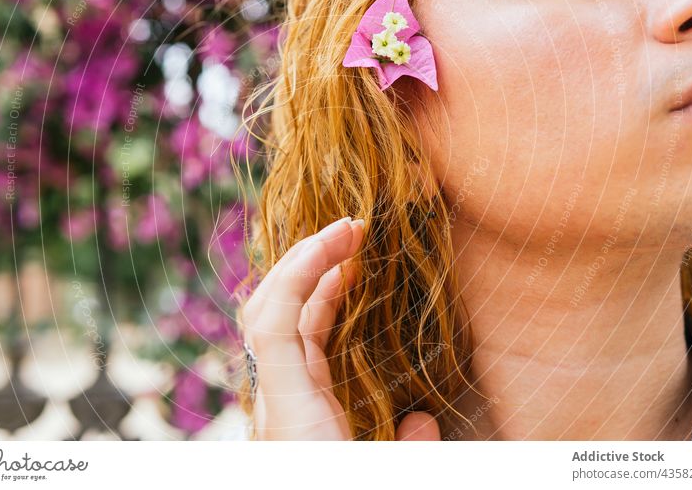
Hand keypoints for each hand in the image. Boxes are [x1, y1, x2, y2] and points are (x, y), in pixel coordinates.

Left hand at [239, 216, 441, 439]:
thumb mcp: (380, 479)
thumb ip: (407, 450)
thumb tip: (421, 417)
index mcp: (289, 411)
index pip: (272, 325)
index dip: (300, 271)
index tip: (344, 236)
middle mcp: (276, 397)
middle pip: (270, 308)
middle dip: (305, 257)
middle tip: (350, 227)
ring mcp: (282, 396)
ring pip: (282, 317)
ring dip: (311, 274)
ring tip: (348, 245)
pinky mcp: (294, 402)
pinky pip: (299, 338)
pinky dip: (318, 302)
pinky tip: (344, 286)